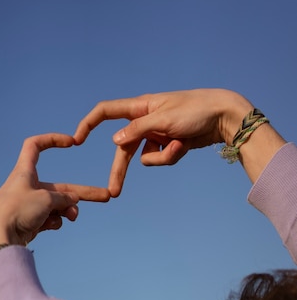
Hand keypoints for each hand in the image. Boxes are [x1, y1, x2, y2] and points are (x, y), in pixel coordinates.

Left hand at [0, 133, 109, 266]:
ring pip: (55, 207)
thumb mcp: (45, 199)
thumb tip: (72, 202)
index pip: (35, 147)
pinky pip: (47, 221)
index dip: (52, 140)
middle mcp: (25, 188)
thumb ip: (62, 198)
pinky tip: (52, 226)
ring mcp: (26, 208)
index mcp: (24, 172)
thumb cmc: (16, 211)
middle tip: (105, 197)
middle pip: (58, 188)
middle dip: (81, 194)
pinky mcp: (26, 225)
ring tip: (72, 218)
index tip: (70, 142)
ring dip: (66, 211)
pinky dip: (53, 223)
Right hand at [74, 89, 255, 195]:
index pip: (106, 112)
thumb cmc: (194, 110)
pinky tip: (184, 145)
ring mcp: (156, 134)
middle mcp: (144, 121)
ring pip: (145, 157)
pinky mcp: (167, 144)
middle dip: (120, 170)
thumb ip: (136, 130)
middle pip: (123, 149)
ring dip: (161, 156)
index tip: (76, 139)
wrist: (223, 116)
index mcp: (140, 107)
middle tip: (114, 192)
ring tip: (178, 143)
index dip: (89, 123)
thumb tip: (115, 141)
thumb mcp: (163, 119)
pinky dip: (171, 155)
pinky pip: (160, 159)